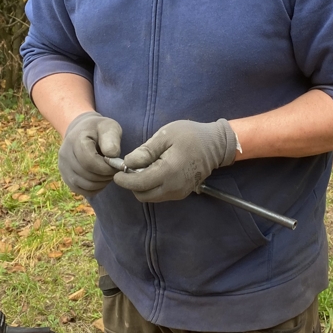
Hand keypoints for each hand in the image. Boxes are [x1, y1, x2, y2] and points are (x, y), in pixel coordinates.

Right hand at [58, 111, 122, 195]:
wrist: (83, 131)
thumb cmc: (99, 130)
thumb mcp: (109, 127)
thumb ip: (112, 139)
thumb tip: (111, 155)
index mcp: (75, 140)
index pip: (89, 161)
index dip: (106, 167)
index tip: (116, 165)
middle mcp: (65, 154)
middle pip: (87, 174)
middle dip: (105, 175)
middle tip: (114, 170)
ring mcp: (63, 167)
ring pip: (84, 185)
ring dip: (101, 183)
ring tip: (108, 173)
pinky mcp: (66, 178)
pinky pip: (82, 190)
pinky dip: (95, 188)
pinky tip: (101, 179)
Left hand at [113, 119, 237, 201]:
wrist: (215, 145)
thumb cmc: (190, 135)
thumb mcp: (166, 135)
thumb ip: (146, 150)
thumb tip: (128, 162)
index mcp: (169, 171)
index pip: (139, 183)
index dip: (124, 179)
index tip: (117, 171)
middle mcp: (174, 187)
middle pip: (143, 195)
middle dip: (132, 184)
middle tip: (129, 169)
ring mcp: (179, 192)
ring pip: (151, 197)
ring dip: (142, 187)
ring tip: (142, 169)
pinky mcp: (182, 193)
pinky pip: (160, 195)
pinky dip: (152, 188)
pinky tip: (153, 172)